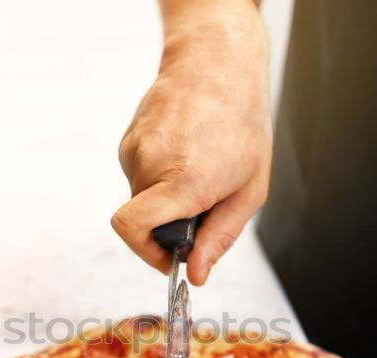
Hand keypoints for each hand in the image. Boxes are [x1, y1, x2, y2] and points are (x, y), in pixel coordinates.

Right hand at [112, 4, 270, 285]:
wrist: (217, 63)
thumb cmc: (242, 122)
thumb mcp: (249, 190)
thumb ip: (220, 237)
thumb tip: (196, 274)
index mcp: (184, 181)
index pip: (132, 229)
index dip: (147, 254)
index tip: (169, 257)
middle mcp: (150, 165)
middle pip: (143, 222)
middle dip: (168, 225)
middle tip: (202, 204)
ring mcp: (134, 150)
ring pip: (141, 198)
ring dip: (166, 197)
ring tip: (198, 167)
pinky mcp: (128, 141)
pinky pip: (140, 176)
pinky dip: (160, 176)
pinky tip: (185, 152)